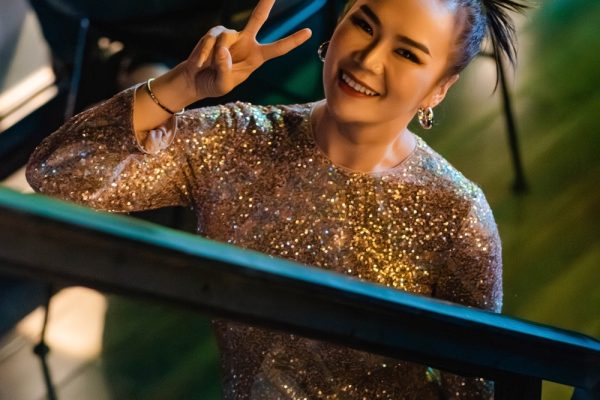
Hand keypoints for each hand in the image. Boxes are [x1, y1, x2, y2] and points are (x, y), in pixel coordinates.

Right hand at [181, 0, 311, 100]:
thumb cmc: (214, 84)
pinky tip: (200, 63)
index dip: (292, 40)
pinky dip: (204, 53)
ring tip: (208, 67)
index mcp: (256, 58)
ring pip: (226, 39)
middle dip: (265, 3)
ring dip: (216, 56)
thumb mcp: (223, 84)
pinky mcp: (215, 33)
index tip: (308, 32)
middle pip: (258, 18)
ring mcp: (231, 35)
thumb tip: (223, 48)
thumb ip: (225, 70)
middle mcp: (246, 42)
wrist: (196, 81)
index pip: (278, 48)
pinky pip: (211, 39)